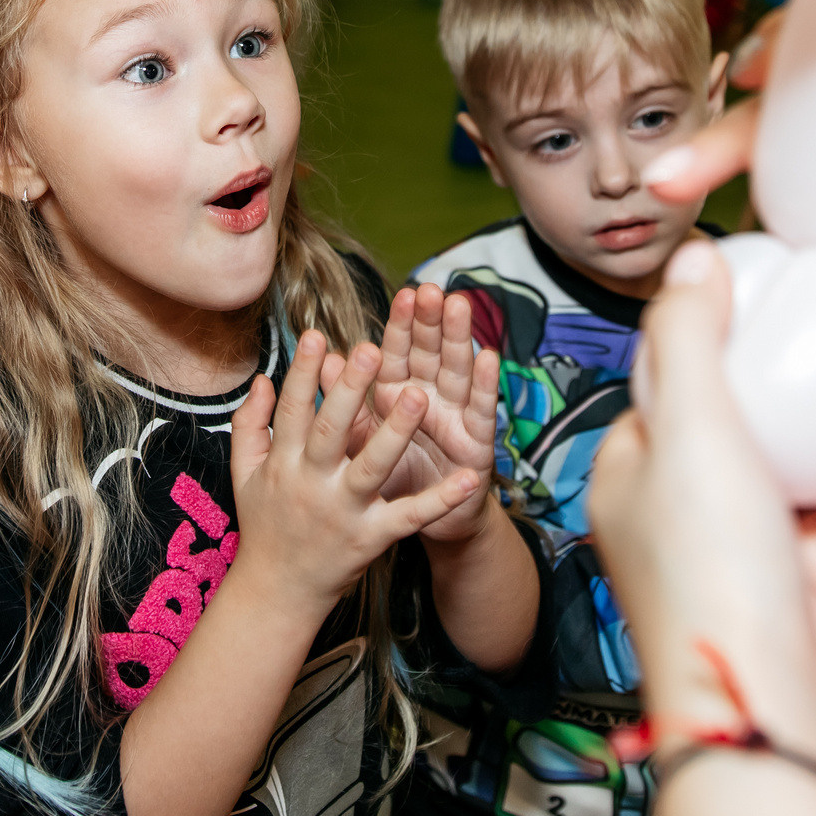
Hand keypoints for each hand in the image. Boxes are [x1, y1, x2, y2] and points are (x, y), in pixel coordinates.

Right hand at [229, 331, 483, 611]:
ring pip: (371, 467)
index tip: (316, 335)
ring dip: (395, 432)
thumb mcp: (244, 472)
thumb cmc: (266, 523)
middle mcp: (311, 483)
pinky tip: (470, 479)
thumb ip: (250, 423)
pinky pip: (410, 516)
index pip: (292, 410)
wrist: (277, 593)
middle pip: (330, 431)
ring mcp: (343, 512)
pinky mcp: (372, 538)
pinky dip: (441, 500)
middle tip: (371, 348)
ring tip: (418, 395)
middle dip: (350, 390)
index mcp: (282, 462)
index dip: (302, 373)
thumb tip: (262, 379)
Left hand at [334, 285, 499, 542]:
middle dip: (431, 321)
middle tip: (431, 288)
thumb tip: (326, 360)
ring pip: (457, 372)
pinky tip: (489, 357)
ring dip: (459, 339)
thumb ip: (346, 401)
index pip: (400, 351)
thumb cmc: (387, 477)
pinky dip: (485, 385)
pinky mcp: (477, 445)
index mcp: (398, 392)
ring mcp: (456, 418)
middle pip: (431, 352)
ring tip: (459, 307)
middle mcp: (430, 397)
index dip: (403, 323)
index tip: (405, 292)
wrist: (422, 526)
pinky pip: (481, 413)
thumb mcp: (362, 440)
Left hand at [588, 243, 815, 775]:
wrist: (764, 728)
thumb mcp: (693, 427)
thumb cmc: (712, 580)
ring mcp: (754, 600)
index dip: (746, 357)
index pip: (684, 404)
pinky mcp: (813, 651)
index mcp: (642, 489)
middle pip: (775, 461)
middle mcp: (691, 545)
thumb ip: (692, 339)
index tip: (804, 319)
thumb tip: (694, 260)